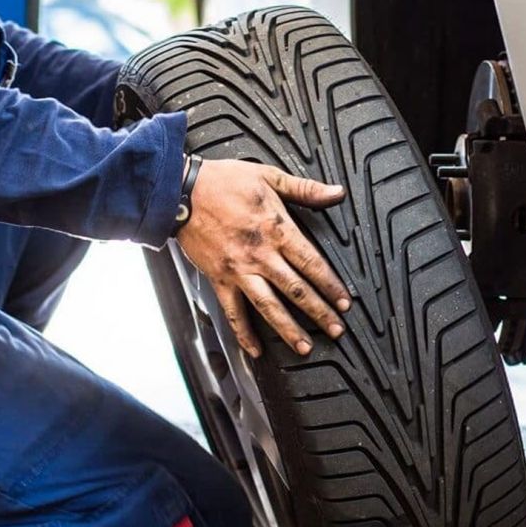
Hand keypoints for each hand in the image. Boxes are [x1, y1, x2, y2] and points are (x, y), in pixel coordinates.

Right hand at [176, 158, 350, 357]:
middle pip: (296, 290)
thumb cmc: (222, 181)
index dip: (331, 285)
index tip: (344, 302)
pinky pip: (233, 311)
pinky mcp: (219, 279)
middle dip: (319, 313)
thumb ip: (306, 188)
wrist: (180, 191)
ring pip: (268, 306)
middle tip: (336, 330)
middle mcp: (260, 255)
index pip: (312, 263)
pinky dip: (243, 333)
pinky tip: (255, 350)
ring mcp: (239, 270)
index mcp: (276, 229)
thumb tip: (337, 192)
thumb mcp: (269, 176)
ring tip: (304, 347)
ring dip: (288, 330)